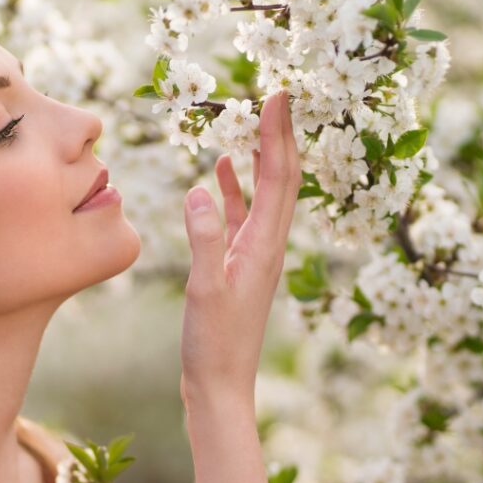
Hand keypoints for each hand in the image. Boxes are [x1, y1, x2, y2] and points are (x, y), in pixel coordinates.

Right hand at [179, 90, 301, 405]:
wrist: (220, 387)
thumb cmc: (215, 345)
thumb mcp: (207, 290)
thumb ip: (206, 240)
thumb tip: (200, 190)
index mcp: (266, 247)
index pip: (280, 178)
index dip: (280, 135)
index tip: (281, 95)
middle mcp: (269, 247)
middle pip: (282, 180)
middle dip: (279, 137)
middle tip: (275, 97)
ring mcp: (256, 257)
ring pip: (264, 196)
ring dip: (260, 159)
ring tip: (249, 124)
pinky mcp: (240, 268)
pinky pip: (243, 218)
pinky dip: (237, 191)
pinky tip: (223, 174)